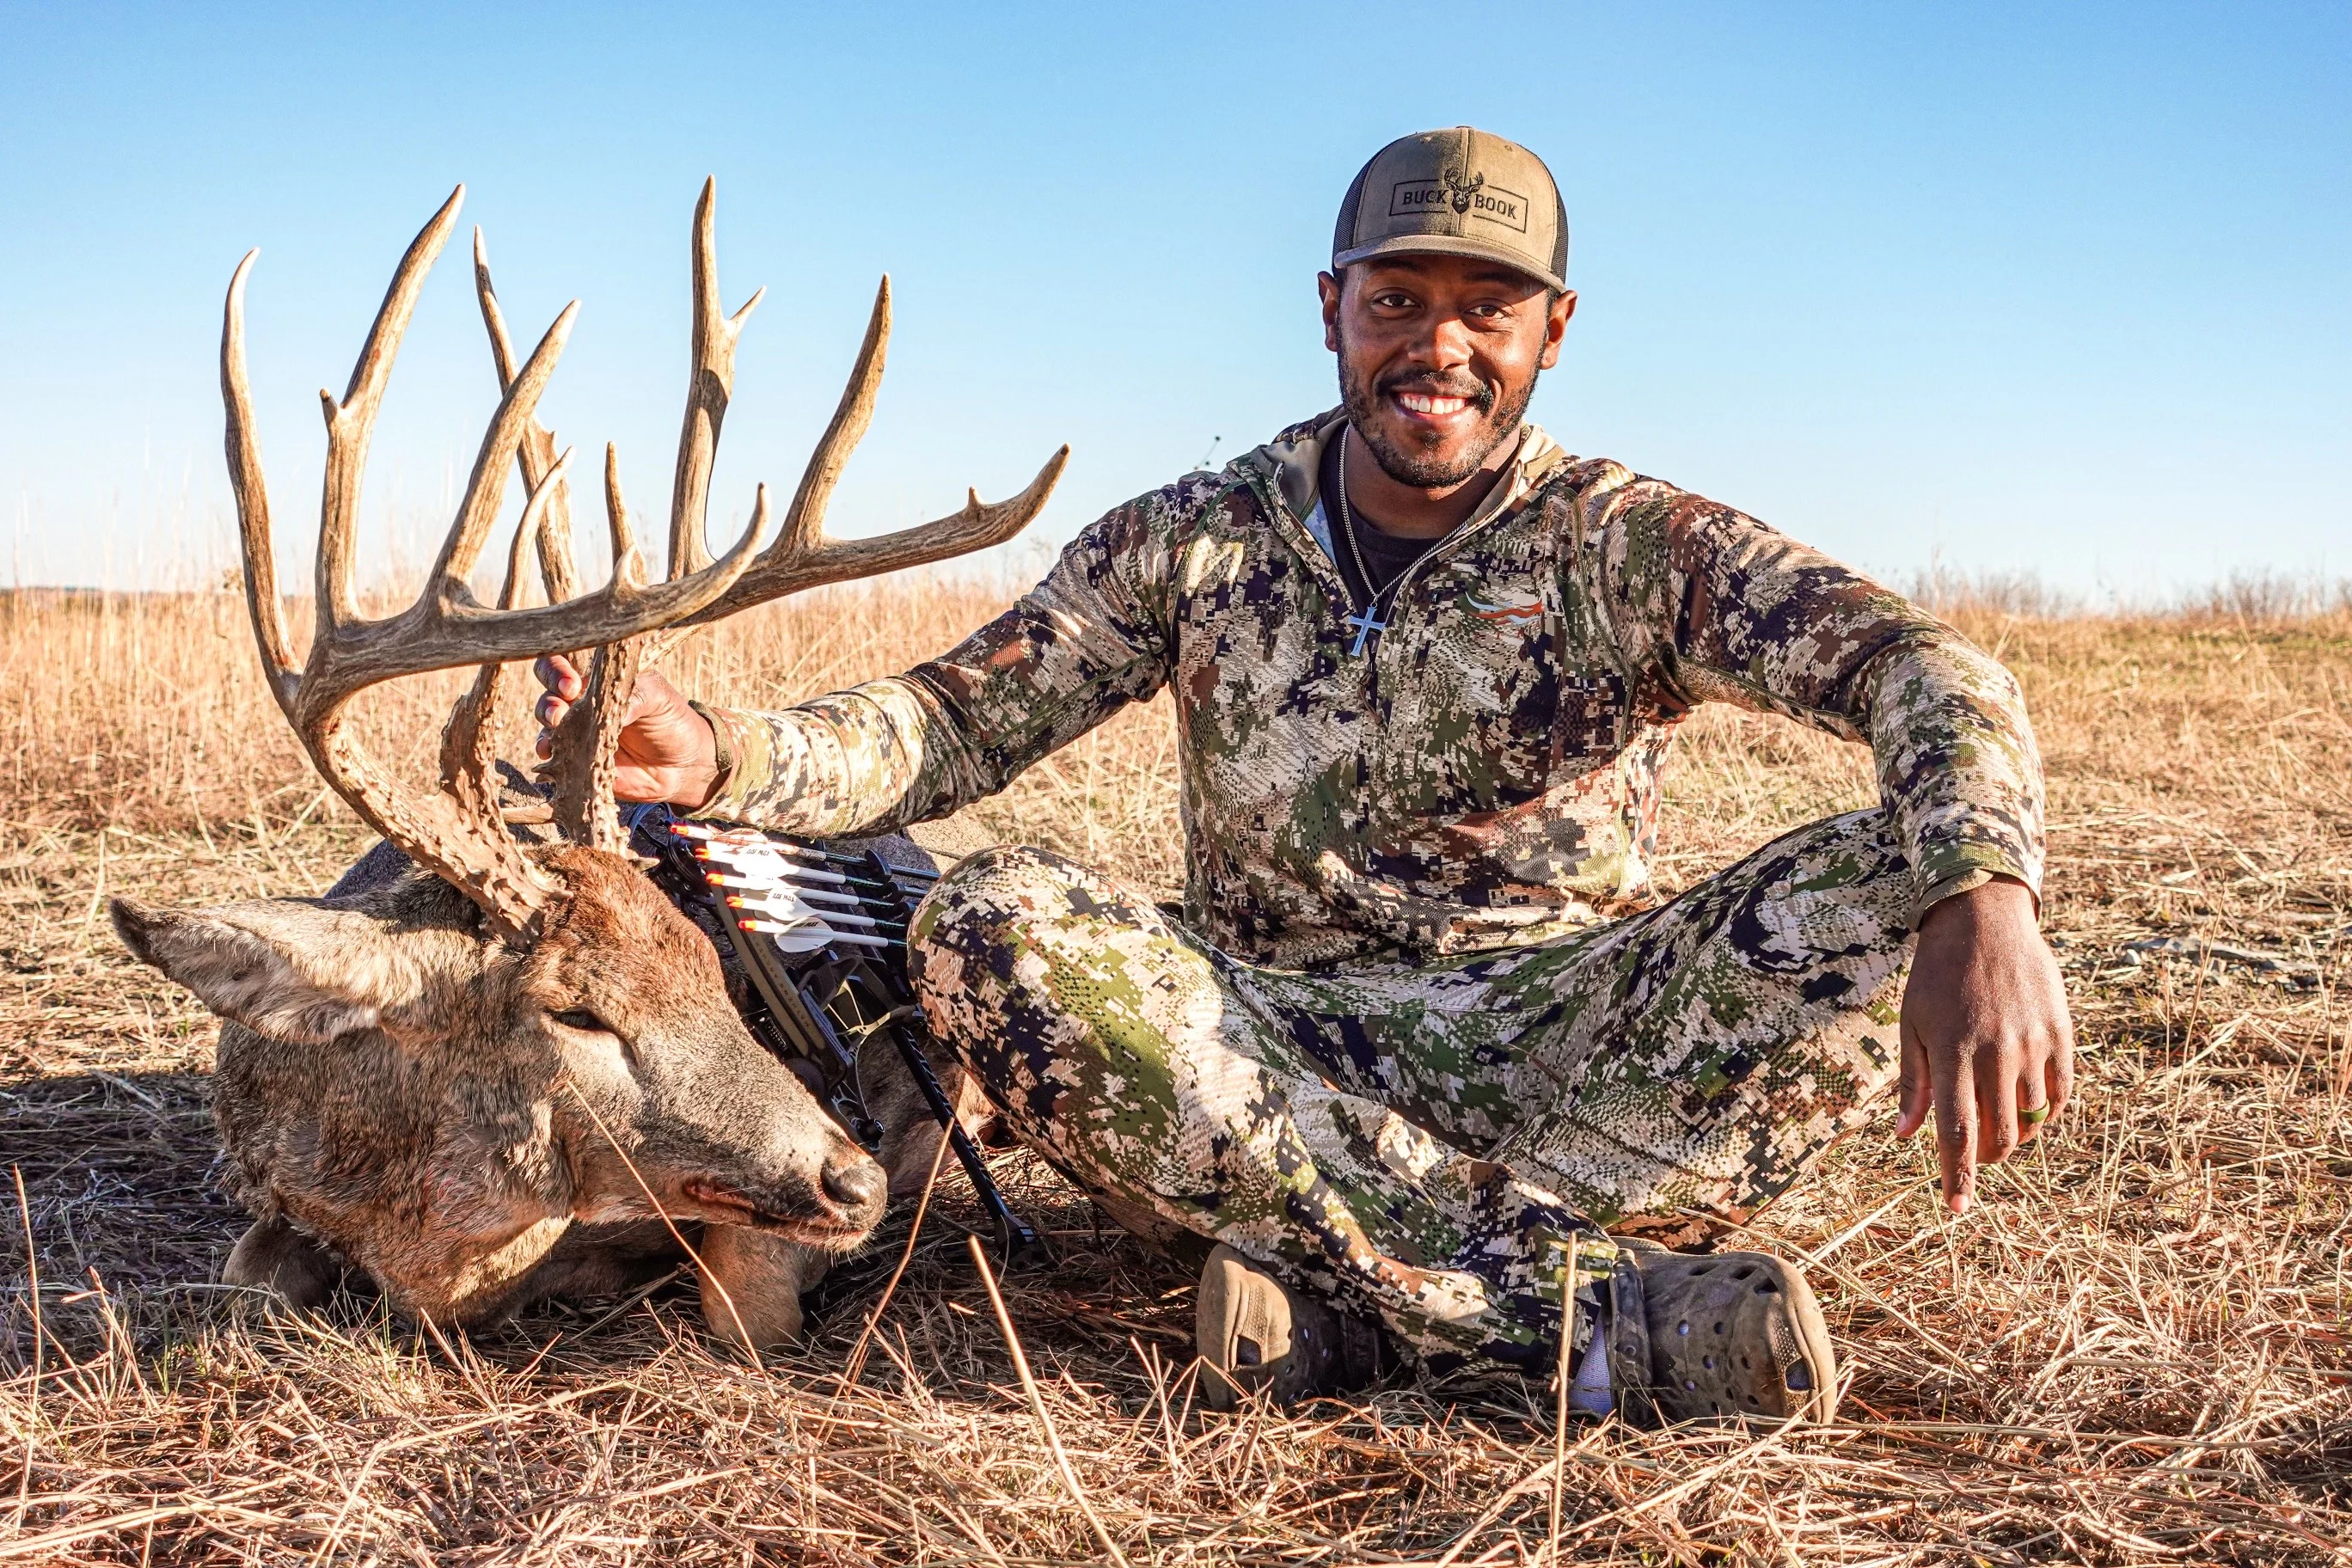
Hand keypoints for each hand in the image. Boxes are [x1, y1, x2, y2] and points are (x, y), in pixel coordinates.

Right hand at [533, 655, 723, 809]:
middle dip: (550, 695)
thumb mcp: (660, 699)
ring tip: (556, 727)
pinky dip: (547, 748)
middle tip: (561, 710)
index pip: (567, 659)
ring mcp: (575, 725)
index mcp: (600, 676)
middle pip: (549, 685)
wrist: (681, 765)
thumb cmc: (670, 721)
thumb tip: (612, 711)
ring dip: (545, 719)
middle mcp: (582, 697)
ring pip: (546, 716)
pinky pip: (552, 749)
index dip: (559, 667)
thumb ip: (636, 697)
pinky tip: (549, 751)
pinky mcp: (575, 754)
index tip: (572, 684)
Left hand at [1895, 876, 2073, 1213]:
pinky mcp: (2061, 1034)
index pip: (1957, 1129)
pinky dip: (2045, 1111)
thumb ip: (1913, 1081)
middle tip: (1975, 1152)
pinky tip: (2027, 1104)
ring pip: (2031, 1118)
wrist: (1985, 922)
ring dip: (2014, 1134)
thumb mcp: (1912, 1023)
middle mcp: (1996, 1051)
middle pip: (1999, 1133)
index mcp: (1952, 1051)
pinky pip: (2060, 1094)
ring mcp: (2033, 1043)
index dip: (1958, 1172)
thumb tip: (1906, 1135)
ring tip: (1997, 1120)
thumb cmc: (1937, 976)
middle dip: (1985, 1156)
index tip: (1957, 1206)